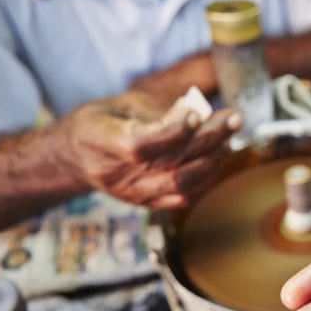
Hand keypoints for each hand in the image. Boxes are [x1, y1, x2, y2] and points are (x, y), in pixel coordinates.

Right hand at [60, 91, 240, 207]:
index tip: (197, 114)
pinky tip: (219, 156)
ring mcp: (135, 195)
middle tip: (233, 118)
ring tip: (228, 135)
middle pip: (172, 165)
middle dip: (209, 140)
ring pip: (183, 185)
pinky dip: (207, 178)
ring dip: (213, 160)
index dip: (171, 132)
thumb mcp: (119, 106)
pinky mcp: (148, 204)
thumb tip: (196, 115)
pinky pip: (184, 197)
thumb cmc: (101, 124)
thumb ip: (155, 113)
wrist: (77, 159)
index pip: (141, 145)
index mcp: (102, 144)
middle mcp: (119, 176)